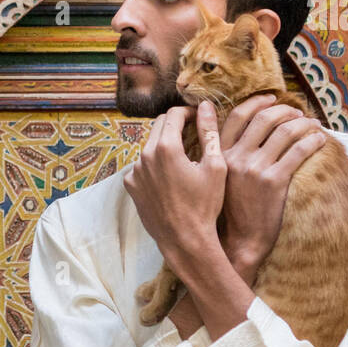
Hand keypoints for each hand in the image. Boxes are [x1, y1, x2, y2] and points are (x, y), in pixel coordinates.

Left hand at [123, 102, 226, 268]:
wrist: (185, 240)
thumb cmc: (205, 205)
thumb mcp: (216, 167)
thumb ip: (209, 133)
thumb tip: (206, 106)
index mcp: (166, 148)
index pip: (174, 114)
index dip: (189, 112)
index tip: (199, 117)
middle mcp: (145, 156)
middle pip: (159, 126)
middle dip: (175, 125)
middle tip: (192, 132)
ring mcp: (135, 172)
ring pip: (149, 146)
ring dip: (164, 144)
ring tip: (183, 155)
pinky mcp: (131, 186)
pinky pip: (141, 166)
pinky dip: (154, 164)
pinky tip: (170, 176)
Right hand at [217, 94, 327, 270]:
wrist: (241, 240)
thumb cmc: (234, 209)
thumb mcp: (223, 178)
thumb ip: (232, 154)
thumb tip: (253, 130)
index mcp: (220, 154)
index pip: (236, 116)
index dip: (256, 103)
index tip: (271, 98)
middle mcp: (235, 157)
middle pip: (264, 119)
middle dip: (285, 110)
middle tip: (298, 113)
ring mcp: (254, 168)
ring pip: (284, 132)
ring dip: (303, 123)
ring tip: (314, 125)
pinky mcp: (273, 181)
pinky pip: (298, 151)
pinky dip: (312, 141)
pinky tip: (320, 140)